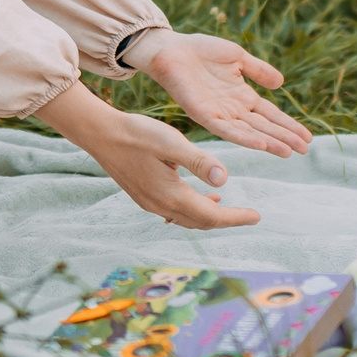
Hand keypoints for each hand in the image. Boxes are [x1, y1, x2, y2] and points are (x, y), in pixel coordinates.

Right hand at [32, 80, 259, 228]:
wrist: (100, 134)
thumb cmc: (136, 134)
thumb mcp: (172, 143)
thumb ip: (199, 161)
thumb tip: (224, 180)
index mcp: (171, 195)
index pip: (211, 216)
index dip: (236, 218)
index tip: (257, 217)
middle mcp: (160, 205)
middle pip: (200, 222)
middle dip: (226, 220)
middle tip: (249, 216)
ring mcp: (149, 203)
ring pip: (186, 218)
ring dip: (208, 216)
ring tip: (227, 208)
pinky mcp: (142, 196)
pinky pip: (173, 211)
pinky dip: (191, 209)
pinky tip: (198, 196)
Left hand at [124, 29, 312, 158]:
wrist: (172, 49)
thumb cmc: (201, 51)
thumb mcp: (237, 57)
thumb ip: (258, 70)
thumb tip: (281, 83)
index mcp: (241, 96)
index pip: (270, 114)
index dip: (288, 125)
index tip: (307, 137)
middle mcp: (233, 109)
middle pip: (264, 126)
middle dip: (285, 137)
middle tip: (305, 150)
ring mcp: (219, 114)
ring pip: (249, 132)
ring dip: (269, 142)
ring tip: (288, 152)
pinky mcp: (203, 115)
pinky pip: (227, 129)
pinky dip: (245, 137)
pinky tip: (261, 143)